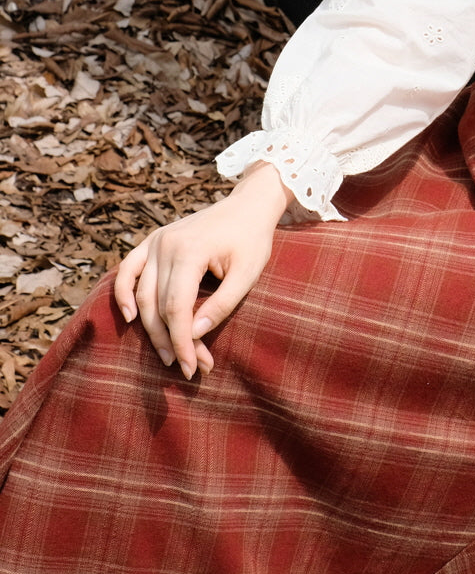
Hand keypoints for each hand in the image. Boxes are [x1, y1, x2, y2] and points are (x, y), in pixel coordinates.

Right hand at [113, 162, 291, 380]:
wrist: (248, 206)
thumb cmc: (252, 240)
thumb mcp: (247, 274)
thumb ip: (221, 304)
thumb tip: (194, 334)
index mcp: (190, 250)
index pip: (176, 307)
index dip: (182, 341)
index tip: (194, 367)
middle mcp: (166, 245)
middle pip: (157, 306)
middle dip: (172, 341)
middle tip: (190, 367)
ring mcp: (156, 241)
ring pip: (142, 295)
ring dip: (152, 329)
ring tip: (168, 355)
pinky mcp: (153, 241)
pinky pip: (128, 269)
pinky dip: (122, 293)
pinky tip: (130, 318)